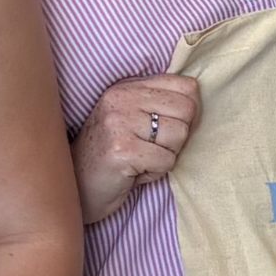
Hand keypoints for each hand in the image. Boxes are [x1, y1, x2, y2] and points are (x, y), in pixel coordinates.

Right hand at [75, 72, 201, 224]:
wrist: (77, 188)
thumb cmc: (112, 155)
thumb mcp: (132, 119)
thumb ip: (160, 104)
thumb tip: (199, 100)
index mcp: (127, 87)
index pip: (186, 86)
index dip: (187, 114)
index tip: (167, 129)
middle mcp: (121, 98)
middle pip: (187, 110)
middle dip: (177, 137)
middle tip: (152, 149)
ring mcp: (119, 123)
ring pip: (179, 136)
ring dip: (165, 156)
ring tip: (140, 160)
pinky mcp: (122, 150)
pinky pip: (166, 160)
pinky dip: (155, 173)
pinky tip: (134, 172)